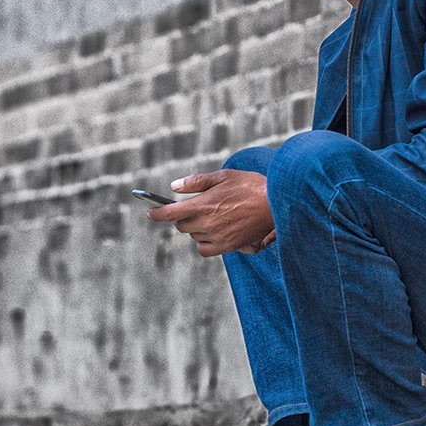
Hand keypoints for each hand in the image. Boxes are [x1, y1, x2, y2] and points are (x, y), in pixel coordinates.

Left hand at [146, 169, 275, 257]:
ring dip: (195, 228)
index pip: (170, 214)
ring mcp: (217, 237)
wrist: (275, 204)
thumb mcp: (222, 176)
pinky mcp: (228, 246)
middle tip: (195, 207)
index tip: (150, 213)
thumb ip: (196, 182)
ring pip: (194, 236)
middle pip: (182, 225)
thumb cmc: (249, 186)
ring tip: (211, 216)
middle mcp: (207, 223)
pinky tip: (211, 233)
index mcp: (202, 205)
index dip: (157, 214)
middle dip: (183, 216)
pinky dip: (203, 242)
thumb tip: (174, 187)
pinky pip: (205, 250)